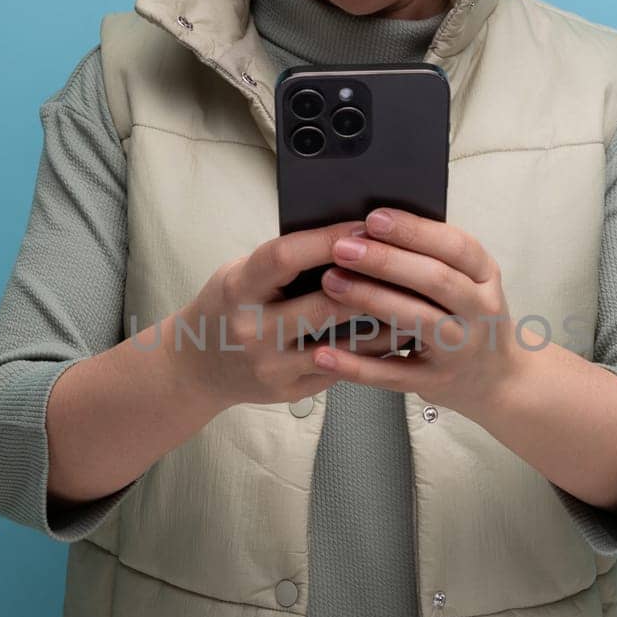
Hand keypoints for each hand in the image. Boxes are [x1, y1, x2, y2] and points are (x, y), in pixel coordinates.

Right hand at [178, 219, 404, 410]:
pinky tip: (400, 332)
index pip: (286, 257)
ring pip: (344, 343)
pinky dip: (374, 349)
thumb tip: (345, 236)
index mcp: (237, 290)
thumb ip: (283, 263)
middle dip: (371, 283)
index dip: (329, 239)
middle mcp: (252, 330)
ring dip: (386, 321)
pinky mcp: (291, 391)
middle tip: (409, 265)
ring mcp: (272, 366)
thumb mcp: (240, 275)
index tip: (365, 225)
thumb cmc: (227, 307)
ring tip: (419, 300)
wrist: (197, 368)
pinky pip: (344, 368)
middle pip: (326, 305)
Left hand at [314, 207, 524, 417]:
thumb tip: (371, 228)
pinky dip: (356, 365)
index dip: (415, 231)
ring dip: (371, 299)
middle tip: (342, 247)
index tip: (374, 218)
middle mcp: (480, 312)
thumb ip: (432, 257)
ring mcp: (460, 349)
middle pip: (435, 280)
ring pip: (416, 320)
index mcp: (485, 277)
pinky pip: (392, 374)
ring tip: (331, 282)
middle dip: (385, 260)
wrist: (498, 380)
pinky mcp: (435, 382)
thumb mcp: (468, 282)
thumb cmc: (469, 318)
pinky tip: (324, 354)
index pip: (456, 246)